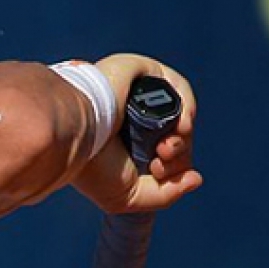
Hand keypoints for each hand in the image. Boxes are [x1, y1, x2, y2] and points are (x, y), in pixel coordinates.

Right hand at [72, 54, 201, 212]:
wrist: (73, 135)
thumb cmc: (91, 166)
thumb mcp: (129, 196)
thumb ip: (165, 194)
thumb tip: (195, 179)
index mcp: (122, 143)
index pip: (162, 152)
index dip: (171, 165)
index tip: (156, 172)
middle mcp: (129, 116)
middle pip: (173, 134)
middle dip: (177, 153)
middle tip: (160, 161)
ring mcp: (135, 93)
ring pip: (177, 113)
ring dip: (183, 135)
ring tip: (167, 146)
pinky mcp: (139, 71)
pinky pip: (175, 86)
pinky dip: (187, 106)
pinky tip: (183, 125)